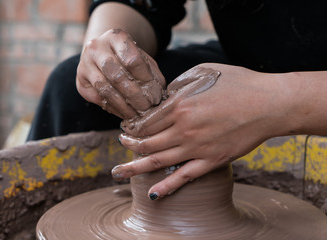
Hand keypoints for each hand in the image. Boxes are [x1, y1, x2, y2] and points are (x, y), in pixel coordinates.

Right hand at [76, 29, 164, 119]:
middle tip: (147, 109)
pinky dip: (114, 109)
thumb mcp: (143, 59)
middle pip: (117, 76)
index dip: (146, 80)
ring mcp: (85, 64)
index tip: (155, 95)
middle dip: (135, 96)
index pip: (133, 60)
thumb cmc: (127, 58)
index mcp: (116, 37)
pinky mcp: (80, 82)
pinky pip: (98, 99)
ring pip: (105, 89)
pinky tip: (125, 114)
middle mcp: (96, 47)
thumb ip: (153, 74)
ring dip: (123, 106)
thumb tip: (159, 95)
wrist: (103, 55)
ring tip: (137, 115)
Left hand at [112, 63, 288, 198]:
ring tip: (119, 172)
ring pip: (158, 160)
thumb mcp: (204, 72)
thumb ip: (179, 84)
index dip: (133, 125)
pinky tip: (153, 194)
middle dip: (129, 144)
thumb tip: (165, 96)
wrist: (269, 104)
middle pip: (146, 141)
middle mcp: (184, 128)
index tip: (128, 127)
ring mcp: (197, 147)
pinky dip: (167, 187)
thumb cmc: (239, 84)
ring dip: (135, 167)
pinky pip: (184, 177)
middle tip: (121, 144)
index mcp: (180, 105)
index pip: (146, 120)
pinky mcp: (211, 161)